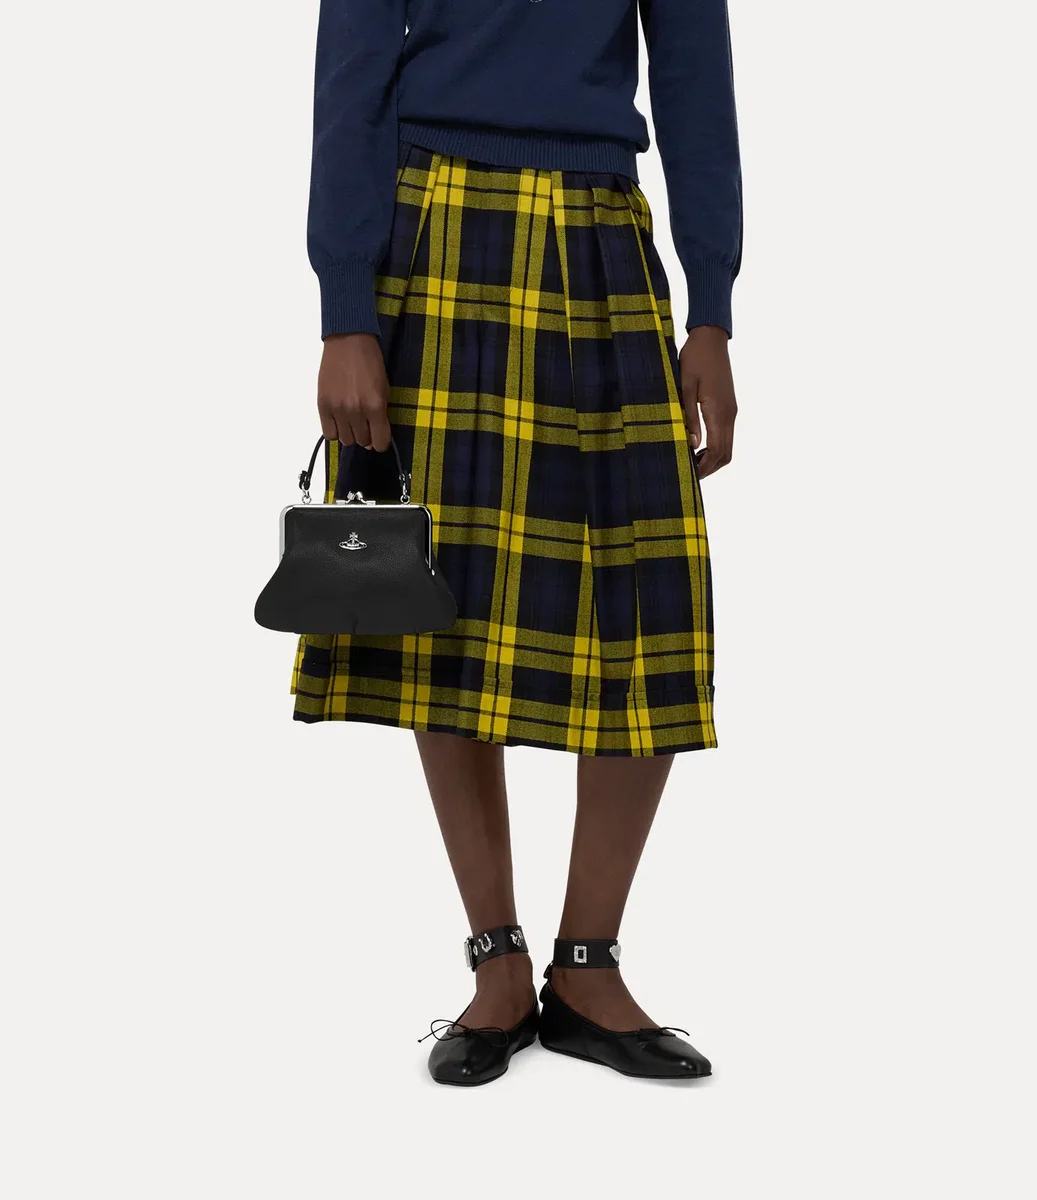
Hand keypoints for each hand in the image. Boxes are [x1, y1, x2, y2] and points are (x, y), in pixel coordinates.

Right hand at [317, 333, 391, 450]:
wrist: (348, 340)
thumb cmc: (370, 362)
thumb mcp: (384, 388)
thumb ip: (381, 414)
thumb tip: (373, 438)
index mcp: (375, 406)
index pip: (379, 442)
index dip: (381, 442)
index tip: (379, 437)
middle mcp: (356, 411)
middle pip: (362, 441)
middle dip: (366, 435)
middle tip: (366, 422)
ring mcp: (337, 409)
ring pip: (345, 440)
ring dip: (351, 433)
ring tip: (352, 420)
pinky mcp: (323, 405)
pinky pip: (328, 433)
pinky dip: (335, 431)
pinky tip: (339, 420)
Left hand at [679, 326, 736, 478]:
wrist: (711, 338)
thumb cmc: (695, 359)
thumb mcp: (685, 387)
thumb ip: (689, 417)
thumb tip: (692, 444)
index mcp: (719, 411)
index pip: (716, 451)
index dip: (704, 467)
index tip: (689, 476)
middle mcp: (729, 414)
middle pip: (726, 454)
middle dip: (710, 468)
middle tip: (689, 475)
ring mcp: (731, 411)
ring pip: (728, 446)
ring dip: (713, 458)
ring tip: (692, 462)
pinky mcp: (729, 406)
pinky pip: (726, 434)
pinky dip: (715, 446)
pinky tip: (698, 446)